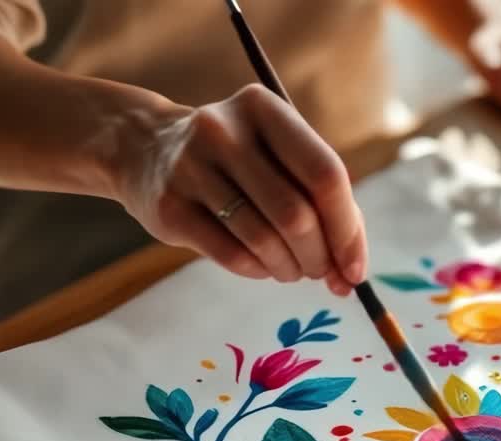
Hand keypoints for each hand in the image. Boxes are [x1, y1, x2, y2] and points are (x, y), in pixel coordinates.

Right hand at [115, 84, 366, 295]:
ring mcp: (191, 167)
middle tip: (322, 272)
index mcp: (264, 108)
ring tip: (292, 270)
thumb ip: (322, 202)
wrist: (145, 149)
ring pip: (264, 240)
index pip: (325, 174)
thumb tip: (351, 272)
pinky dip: (259, 271)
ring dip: (290, 268)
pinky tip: (264, 266)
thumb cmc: (237, 160)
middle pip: (296, 214)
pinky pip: (232, 256)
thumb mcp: (277, 154)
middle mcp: (225, 131)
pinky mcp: (170, 207)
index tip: (355, 268)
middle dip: (319, 257)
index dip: (348, 228)